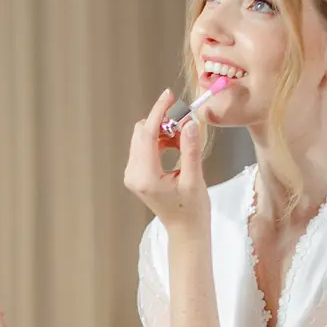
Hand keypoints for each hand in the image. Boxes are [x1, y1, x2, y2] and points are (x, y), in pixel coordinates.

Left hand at [123, 91, 211, 237]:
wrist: (185, 230)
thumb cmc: (192, 209)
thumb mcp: (194, 178)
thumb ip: (190, 149)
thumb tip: (189, 122)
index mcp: (145, 177)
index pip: (147, 134)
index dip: (158, 112)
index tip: (169, 95)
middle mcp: (133, 175)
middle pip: (141, 133)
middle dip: (162, 121)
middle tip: (185, 119)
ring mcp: (132, 175)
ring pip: (142, 138)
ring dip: (162, 131)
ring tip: (184, 138)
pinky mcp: (136, 175)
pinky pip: (144, 147)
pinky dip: (159, 140)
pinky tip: (176, 145)